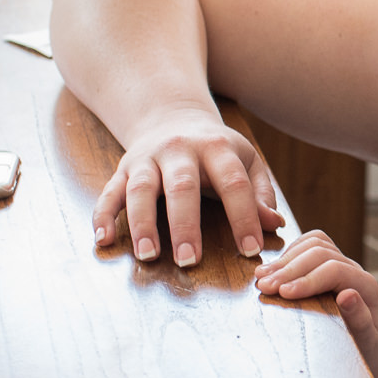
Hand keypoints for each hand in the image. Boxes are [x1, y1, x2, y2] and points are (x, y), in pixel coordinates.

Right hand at [91, 105, 284, 264]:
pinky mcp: (122, 169)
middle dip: (185, 224)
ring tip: (148, 255)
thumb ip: (260, 192)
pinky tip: (102, 240)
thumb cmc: (216, 150)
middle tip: (189, 261)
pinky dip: (102, 215)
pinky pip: (109, 192)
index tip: (249, 250)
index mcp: (216, 147)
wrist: (172, 116)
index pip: (233, 183)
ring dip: (142, 223)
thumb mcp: (245, 161)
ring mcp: (147, 159)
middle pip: (181, 186)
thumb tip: (274, 223)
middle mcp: (179, 149)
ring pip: (141, 189)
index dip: (243, 216)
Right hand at [253, 230, 377, 364]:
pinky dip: (287, 253)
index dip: (307, 280)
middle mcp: (354, 268)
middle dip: (289, 269)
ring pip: (313, 243)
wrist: (368, 344)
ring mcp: (340, 261)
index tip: (283, 294)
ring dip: (285, 259)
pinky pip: (307, 244)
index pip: (334, 270)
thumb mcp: (366, 341)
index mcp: (365, 285)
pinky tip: (272, 270)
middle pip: (320, 252)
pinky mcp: (326, 262)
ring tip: (261, 277)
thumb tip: (347, 296)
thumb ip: (360, 319)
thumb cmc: (365, 345)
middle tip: (264, 287)